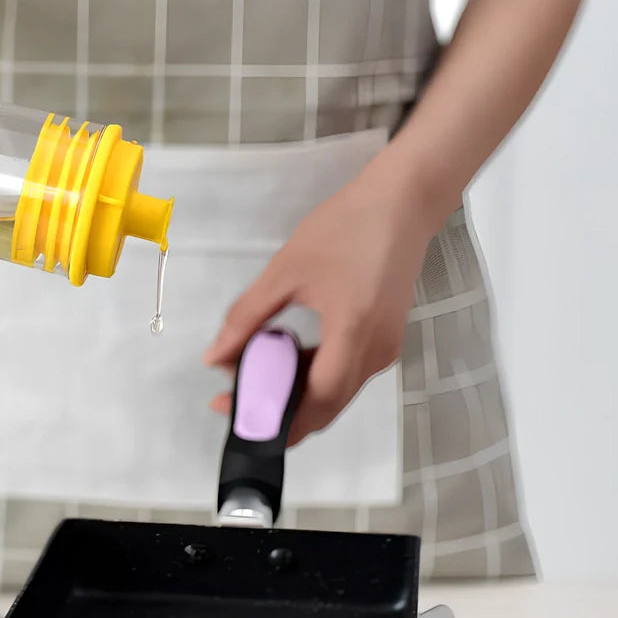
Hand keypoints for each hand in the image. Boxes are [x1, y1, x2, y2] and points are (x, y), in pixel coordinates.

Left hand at [203, 169, 433, 446]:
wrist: (402, 202)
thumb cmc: (344, 228)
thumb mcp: (285, 271)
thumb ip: (246, 318)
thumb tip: (214, 358)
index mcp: (353, 334)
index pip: (313, 399)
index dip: (271, 414)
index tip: (231, 411)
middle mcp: (376, 353)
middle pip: (325, 408)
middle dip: (279, 414)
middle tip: (236, 403)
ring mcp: (385, 351)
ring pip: (335, 396)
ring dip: (296, 397)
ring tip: (254, 380)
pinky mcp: (385, 343)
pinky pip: (345, 377)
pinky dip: (314, 380)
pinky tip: (286, 362)